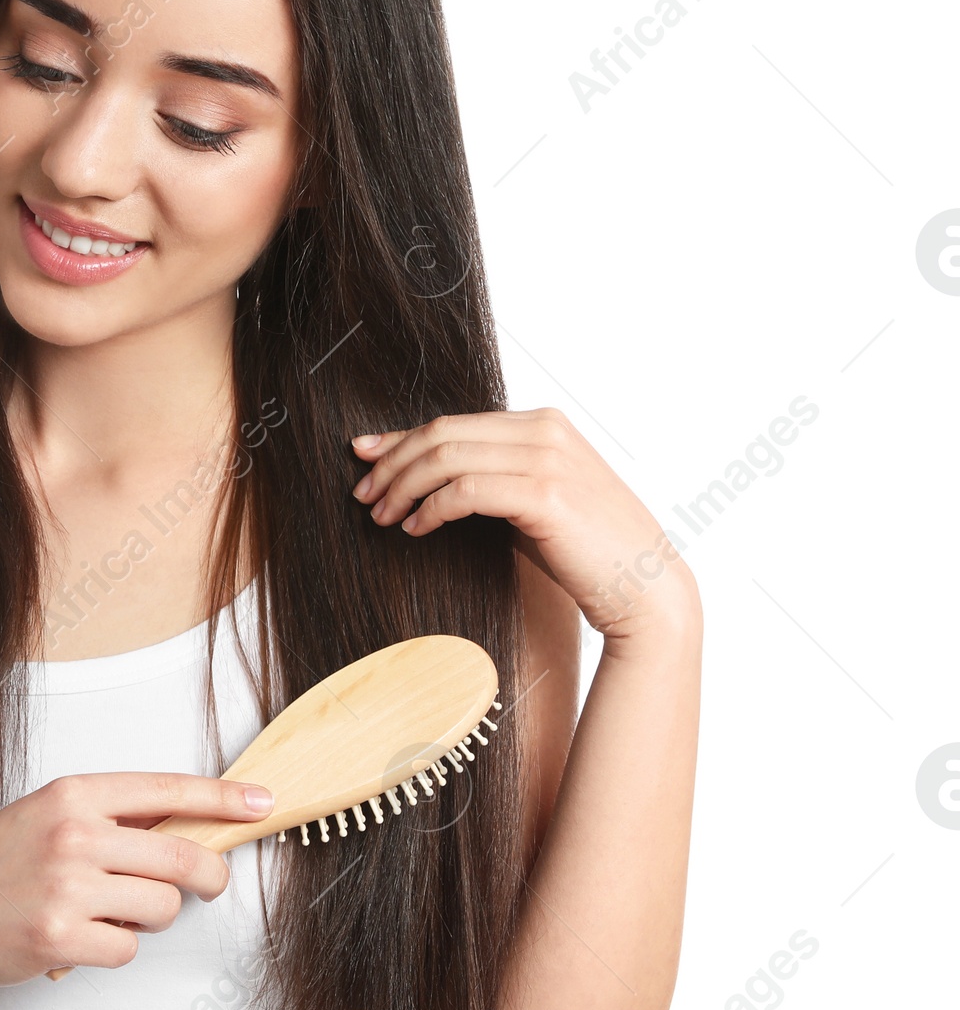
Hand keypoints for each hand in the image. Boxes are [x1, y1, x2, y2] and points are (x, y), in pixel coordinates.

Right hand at [0, 773, 274, 987]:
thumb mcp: (49, 816)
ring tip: (107, 913)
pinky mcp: (59, 938)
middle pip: (182, 856)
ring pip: (162, 906)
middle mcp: (74, 833)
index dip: (223, 798)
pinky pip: (128, 948)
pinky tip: (78, 940)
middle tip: (210, 885)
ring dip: (149, 917)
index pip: (168, 790)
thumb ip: (112, 818)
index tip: (262, 802)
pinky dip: (114, 949)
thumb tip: (190, 824)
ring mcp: (66, 887)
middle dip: (208, 876)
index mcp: (76, 794)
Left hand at [350, 406, 698, 642]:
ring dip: (403, 487)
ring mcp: (548, 458)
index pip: (453, 421)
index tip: (363, 457)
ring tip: (381, 516)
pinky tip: (415, 528)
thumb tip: (428, 477)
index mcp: (542, 423)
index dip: (400, 439)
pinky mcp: (546, 495)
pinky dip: (431, 508)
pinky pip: (466, 491)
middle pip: (442, 433)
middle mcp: (545, 430)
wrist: (645, 587)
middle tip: (363, 494)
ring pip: (447, 458)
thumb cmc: (584, 551)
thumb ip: (491, 477)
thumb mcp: (532, 500)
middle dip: (392, 463)